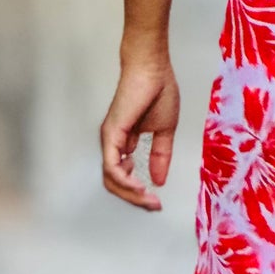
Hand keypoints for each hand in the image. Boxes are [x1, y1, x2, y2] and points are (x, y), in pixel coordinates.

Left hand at [101, 57, 179, 210]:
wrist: (152, 69)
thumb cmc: (158, 91)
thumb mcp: (165, 131)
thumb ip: (161, 155)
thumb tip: (159, 179)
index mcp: (124, 142)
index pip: (124, 175)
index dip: (139, 191)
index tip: (157, 199)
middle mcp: (113, 143)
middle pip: (115, 182)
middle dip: (135, 198)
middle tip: (153, 205)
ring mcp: (110, 140)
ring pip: (111, 179)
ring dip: (130, 193)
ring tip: (148, 198)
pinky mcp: (111, 135)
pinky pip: (112, 166)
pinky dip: (124, 180)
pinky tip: (138, 186)